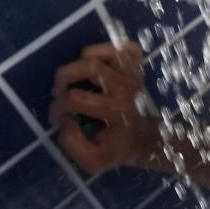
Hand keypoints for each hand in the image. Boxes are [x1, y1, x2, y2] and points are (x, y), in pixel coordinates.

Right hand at [49, 41, 156, 174]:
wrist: (151, 141)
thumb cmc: (119, 149)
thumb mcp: (93, 160)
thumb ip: (72, 144)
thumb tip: (65, 121)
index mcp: (116, 111)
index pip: (75, 98)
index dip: (58, 108)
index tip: (58, 118)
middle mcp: (126, 88)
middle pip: (88, 67)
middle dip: (63, 77)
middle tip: (59, 91)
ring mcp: (133, 75)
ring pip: (105, 52)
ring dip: (81, 60)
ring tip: (75, 77)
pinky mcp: (137, 68)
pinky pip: (124, 48)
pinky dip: (108, 50)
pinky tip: (97, 65)